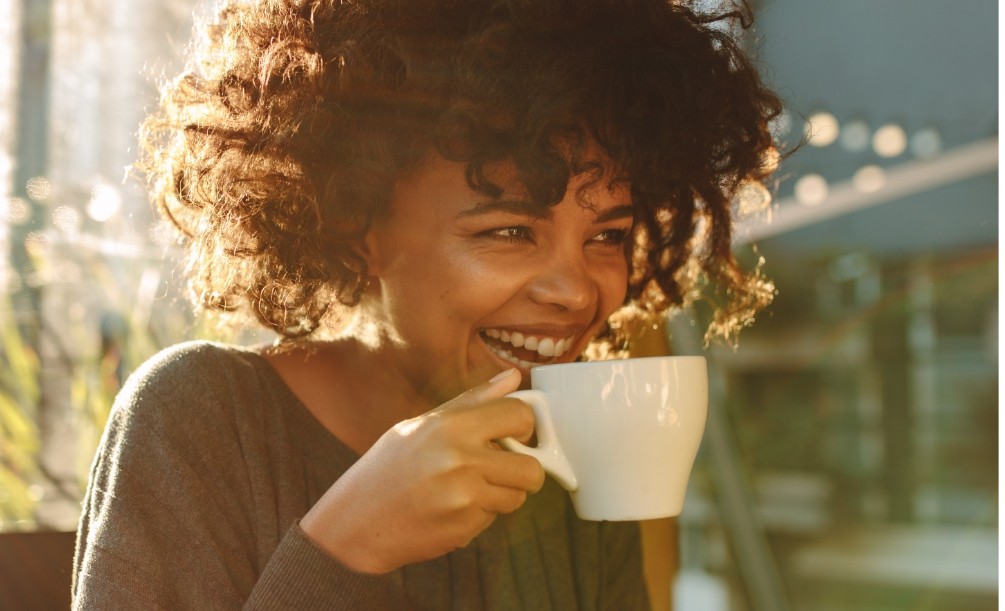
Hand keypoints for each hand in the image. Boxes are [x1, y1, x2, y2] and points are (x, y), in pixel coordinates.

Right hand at [300, 368, 544, 573]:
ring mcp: (463, 497)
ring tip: (469, 489)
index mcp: (451, 426)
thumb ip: (474, 401)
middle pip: (532, 468)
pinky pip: (494, 518)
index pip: (520, 416)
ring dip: (502, 495)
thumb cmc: (389, 467)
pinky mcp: (463, 527)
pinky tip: (451, 508)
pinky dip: (480, 514)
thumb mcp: (424, 424)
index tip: (516, 435)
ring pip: (517, 497)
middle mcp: (460, 459)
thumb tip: (514, 376)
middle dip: (525, 470)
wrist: (356, 521)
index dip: (525, 427)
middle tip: (503, 469)